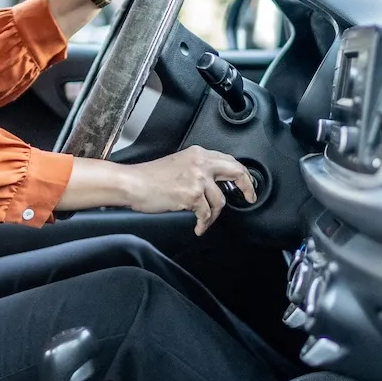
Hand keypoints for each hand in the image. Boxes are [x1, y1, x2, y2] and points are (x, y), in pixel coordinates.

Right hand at [120, 145, 254, 235]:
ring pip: (220, 200)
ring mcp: (197, 179)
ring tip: (205, 220)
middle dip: (247, 186)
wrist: (132, 183)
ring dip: (214, 214)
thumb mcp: (178, 163)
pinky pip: (206, 213)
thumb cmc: (149, 176)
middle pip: (236, 171)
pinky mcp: (191, 195)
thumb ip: (198, 168)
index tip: (246, 183)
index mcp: (198, 154)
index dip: (241, 173)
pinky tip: (198, 227)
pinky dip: (203, 223)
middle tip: (249, 197)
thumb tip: (213, 183)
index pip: (229, 160)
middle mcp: (200, 163)